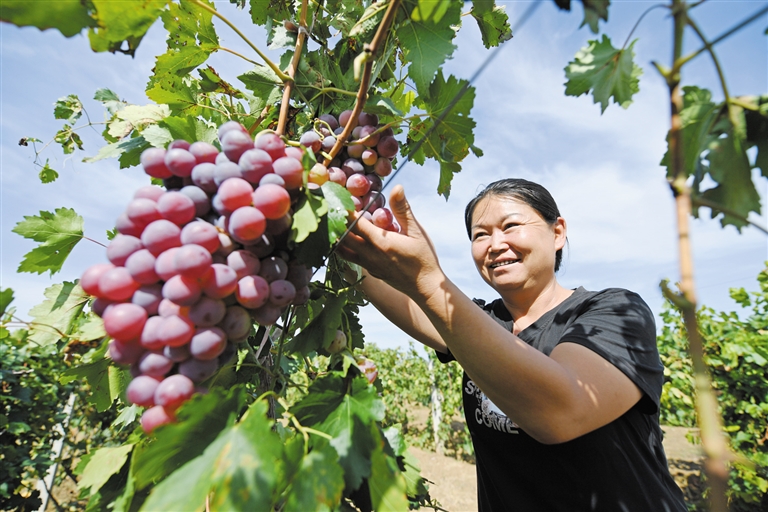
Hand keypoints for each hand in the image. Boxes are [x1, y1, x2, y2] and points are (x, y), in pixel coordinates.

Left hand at [337, 185, 443, 299]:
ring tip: (336, 223)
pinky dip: (345, 248)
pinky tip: (347, 239)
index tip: (342, 198)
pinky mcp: (370, 272)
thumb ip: (403, 210)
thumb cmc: (423, 258)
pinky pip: (350, 258)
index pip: (354, 222)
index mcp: (380, 242)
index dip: (346, 209)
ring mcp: (368, 265)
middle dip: (338, 221)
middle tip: (335, 208)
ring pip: (342, 250)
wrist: (425, 287)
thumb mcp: (417, 232)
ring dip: (338, 236)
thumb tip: (397, 187)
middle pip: (342, 236)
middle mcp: (369, 254)